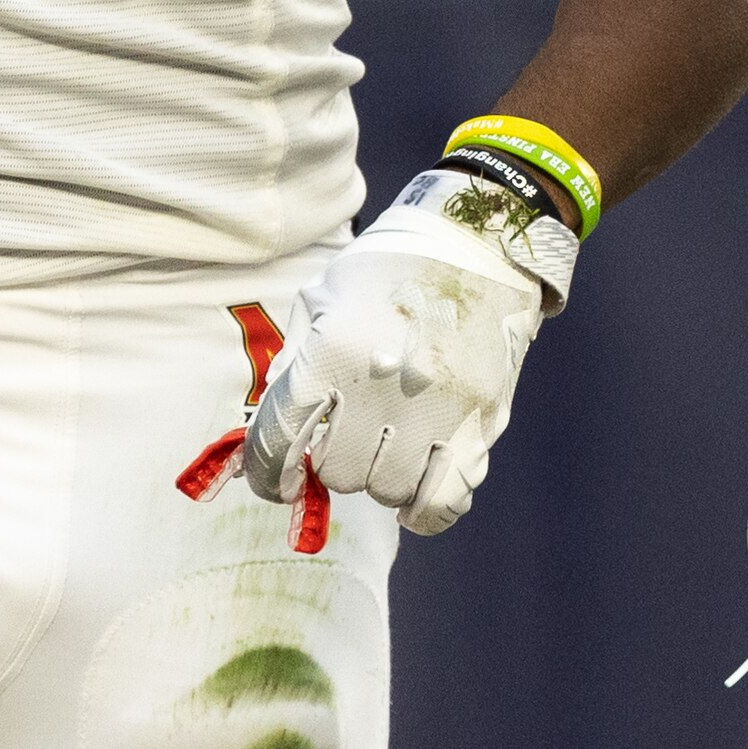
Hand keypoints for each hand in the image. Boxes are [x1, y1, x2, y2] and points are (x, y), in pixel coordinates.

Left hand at [240, 169, 570, 534]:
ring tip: (386, 443)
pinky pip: (444, 499)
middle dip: (331, 461)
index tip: (272, 481)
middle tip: (345, 435)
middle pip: (336, 471)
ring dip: (377, 476)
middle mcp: (383, 384)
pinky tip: (413, 496)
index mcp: (333, 349)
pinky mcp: (481, 419)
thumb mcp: (326, 298)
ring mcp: (437, 406)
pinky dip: (423, 510)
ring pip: (386, 489)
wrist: (482, 238)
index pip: (278, 440)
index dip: (265, 472)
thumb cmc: (390, 269)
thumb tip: (270, 434)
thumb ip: (295, 364)